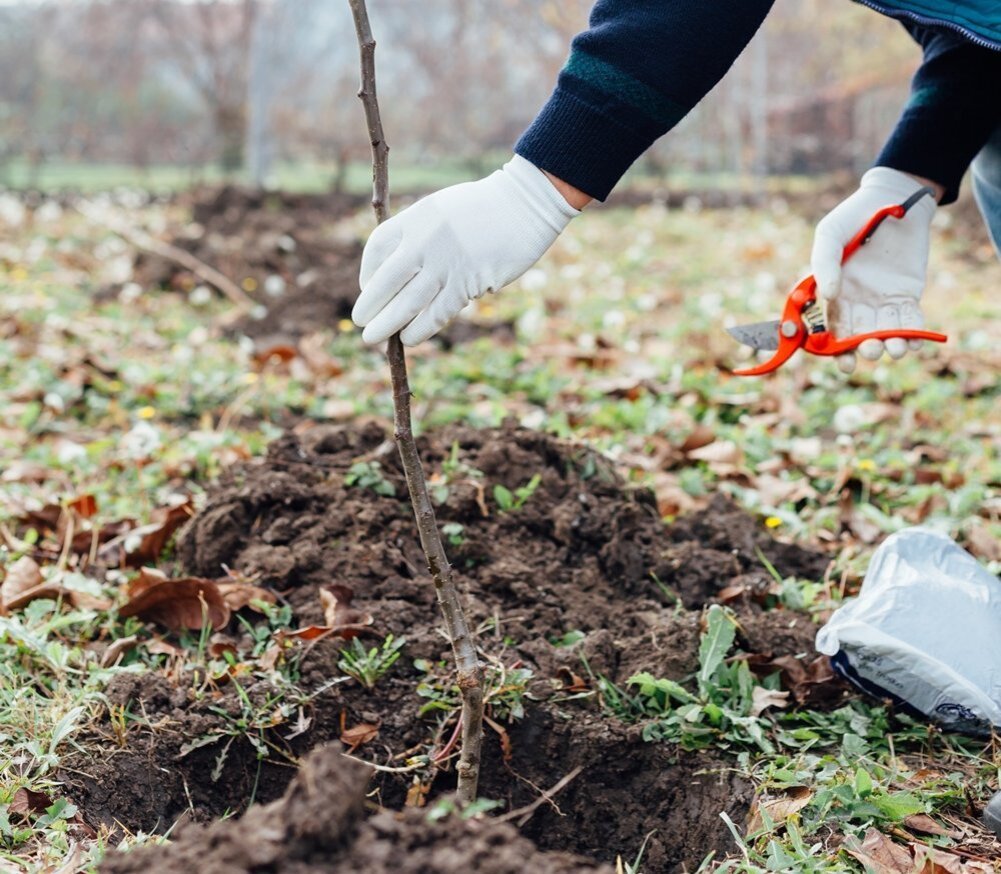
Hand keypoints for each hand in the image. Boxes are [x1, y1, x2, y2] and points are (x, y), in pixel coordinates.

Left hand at [352, 155, 578, 345]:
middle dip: (370, 306)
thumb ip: (420, 235)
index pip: (377, 248)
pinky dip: (420, 329)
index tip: (367, 287)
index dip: (367, 272)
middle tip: (362, 324)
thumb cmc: (484, 208)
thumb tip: (401, 273)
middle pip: (387, 281)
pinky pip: (437, 313)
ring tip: (373, 339)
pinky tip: (408, 339)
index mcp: (416, 217)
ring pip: (408, 302)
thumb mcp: (441, 209)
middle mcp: (426, 240)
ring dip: (387, 325)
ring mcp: (447, 262)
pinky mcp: (470, 282)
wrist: (525, 205)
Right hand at [811, 167, 936, 373]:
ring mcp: (883, 299)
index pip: (833, 328)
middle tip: (871, 351)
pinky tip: (913, 341)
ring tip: (894, 349)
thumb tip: (827, 297)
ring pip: (885, 331)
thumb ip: (824, 264)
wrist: (893, 199)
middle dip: (864, 349)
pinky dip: (912, 333)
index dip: (837, 349)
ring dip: (890, 345)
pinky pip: (909, 320)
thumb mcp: (830, 234)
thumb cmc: (853, 216)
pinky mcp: (907, 294)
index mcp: (834, 294)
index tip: (844, 363)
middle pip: (859, 335)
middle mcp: (857, 302)